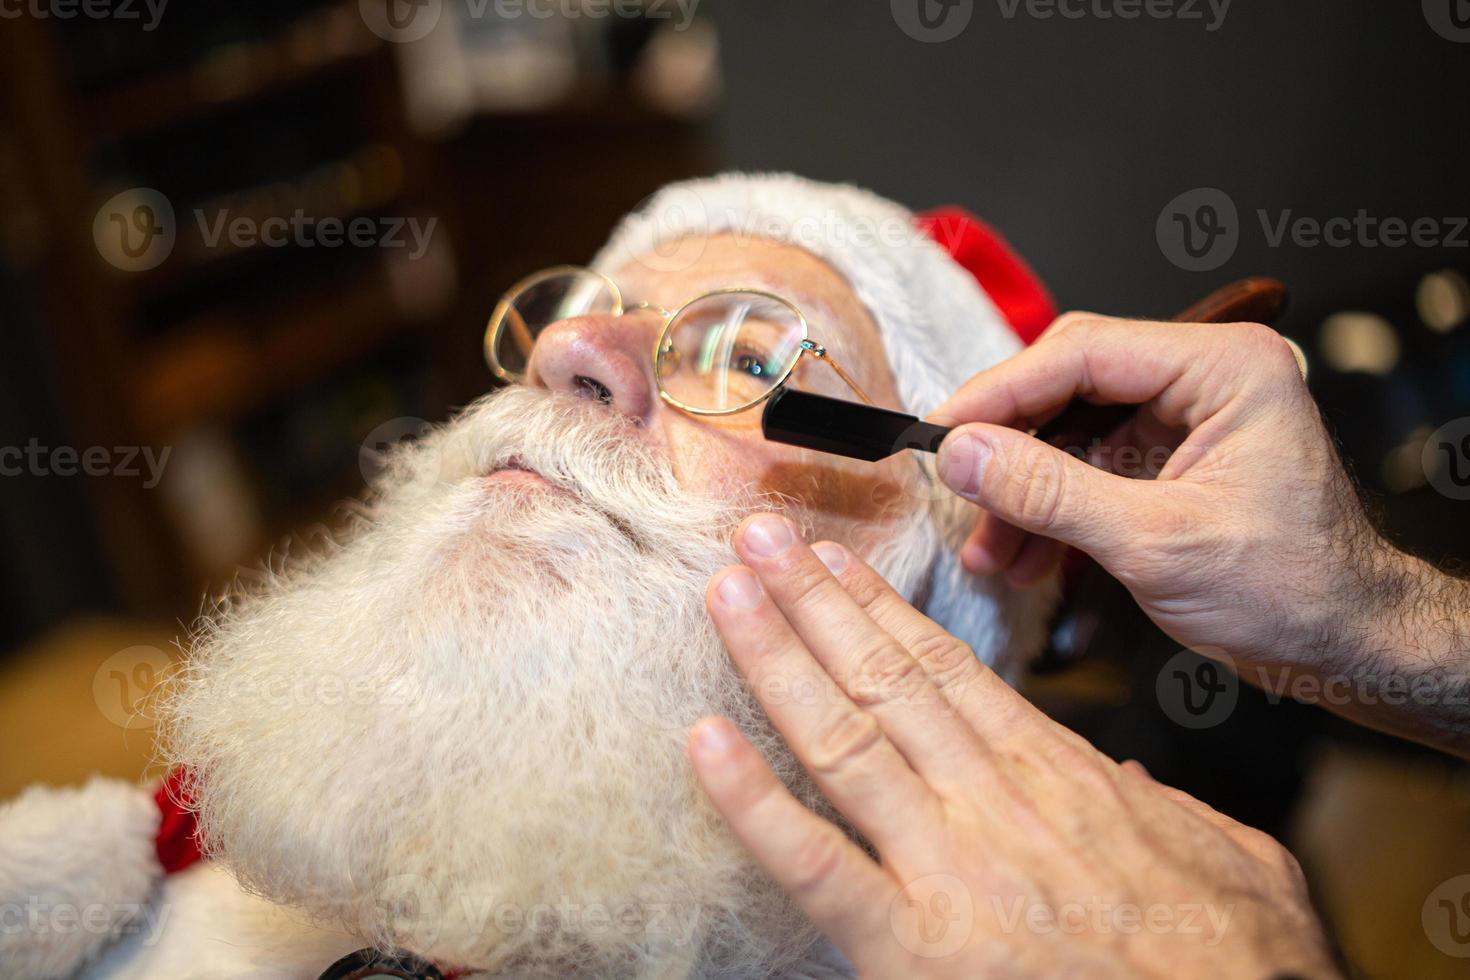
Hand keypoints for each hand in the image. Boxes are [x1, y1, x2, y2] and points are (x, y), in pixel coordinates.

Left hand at [688, 513, 1338, 977]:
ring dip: (776, 657)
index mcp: (1058, 775)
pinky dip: (752, 802)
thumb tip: (1129, 776)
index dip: (880, 606)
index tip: (834, 561)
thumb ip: (1168, 806)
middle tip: (756, 538)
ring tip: (728, 593)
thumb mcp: (1230, 856)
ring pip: (843, 738)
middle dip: (811, 601)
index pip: (948, 667)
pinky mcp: (912, 947)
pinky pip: (814, 862)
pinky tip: (704, 741)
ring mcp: (947, 866)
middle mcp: (991, 802)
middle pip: (884, 677)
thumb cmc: (1237, 967)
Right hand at [933, 314, 1373, 663]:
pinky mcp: (1167, 461)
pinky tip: (1021, 556)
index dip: (1000, 391)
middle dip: (1008, 447)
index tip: (940, 430)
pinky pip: (1085, 469)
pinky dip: (1049, 512)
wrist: (1345, 648)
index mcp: (1224, 366)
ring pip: (1068, 433)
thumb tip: (963, 454)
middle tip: (955, 486)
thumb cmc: (1293, 591)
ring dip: (1022, 492)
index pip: (1083, 353)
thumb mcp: (1156, 543)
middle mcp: (1203, 378)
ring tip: (987, 549)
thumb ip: (1051, 493)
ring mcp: (1184, 419)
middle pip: (1068, 386)